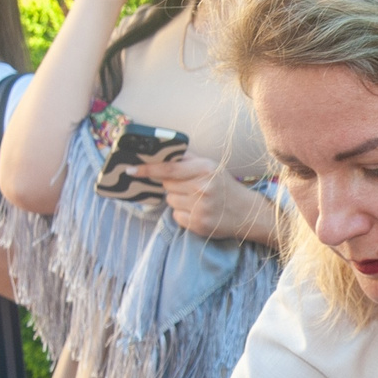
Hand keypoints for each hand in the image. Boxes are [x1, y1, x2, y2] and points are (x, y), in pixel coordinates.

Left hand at [140, 152, 277, 241]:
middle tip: (189, 187)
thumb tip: (160, 153)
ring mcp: (201, 208)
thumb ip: (187, 159)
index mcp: (205, 170)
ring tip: (196, 200)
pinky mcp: (199, 225)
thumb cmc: (225, 186)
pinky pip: (176, 216)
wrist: (247, 213)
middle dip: (172, 185)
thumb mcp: (210, 166)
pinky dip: (183, 214)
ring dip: (177, 200)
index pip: (168, 169)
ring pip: (170, 201)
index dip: (147, 169)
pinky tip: (198, 212)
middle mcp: (203, 188)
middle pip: (166, 185)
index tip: (130, 170)